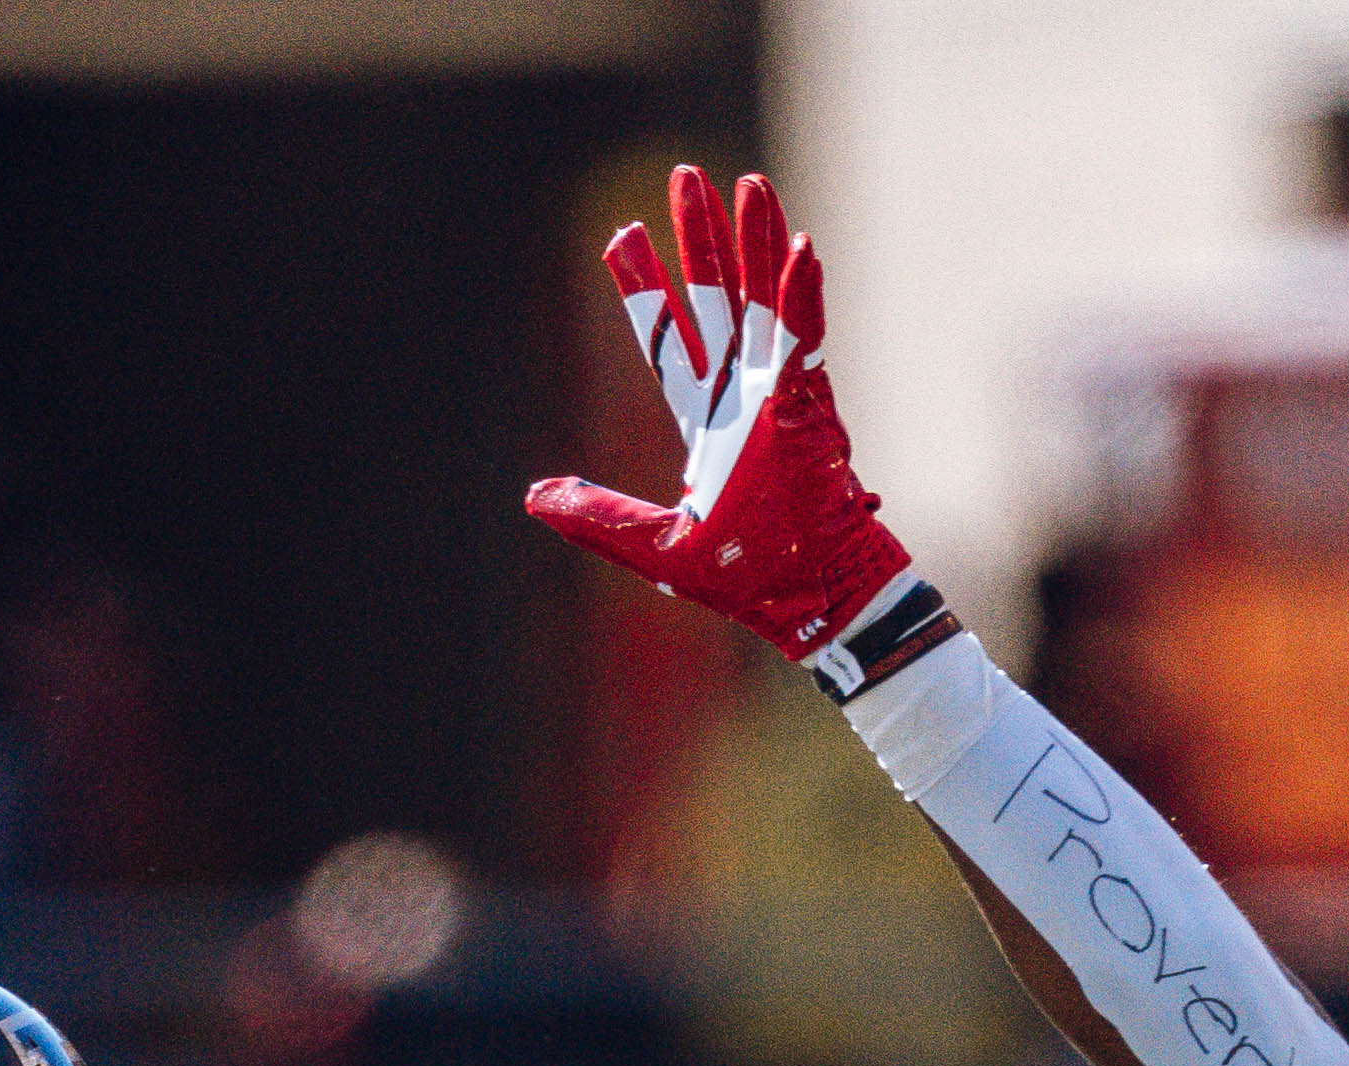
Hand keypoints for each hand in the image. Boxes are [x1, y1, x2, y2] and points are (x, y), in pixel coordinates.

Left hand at [522, 162, 918, 668]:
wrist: (812, 605)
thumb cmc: (752, 583)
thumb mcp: (657, 549)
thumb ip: (600, 517)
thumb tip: (535, 496)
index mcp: (705, 422)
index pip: (667, 340)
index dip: (645, 289)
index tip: (621, 237)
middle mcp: (742, 396)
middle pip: (714, 298)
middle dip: (698, 237)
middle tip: (682, 177)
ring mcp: (780, 394)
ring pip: (764, 299)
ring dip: (756, 240)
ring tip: (745, 183)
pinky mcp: (812, 405)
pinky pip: (807, 338)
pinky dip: (804, 294)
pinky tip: (799, 244)